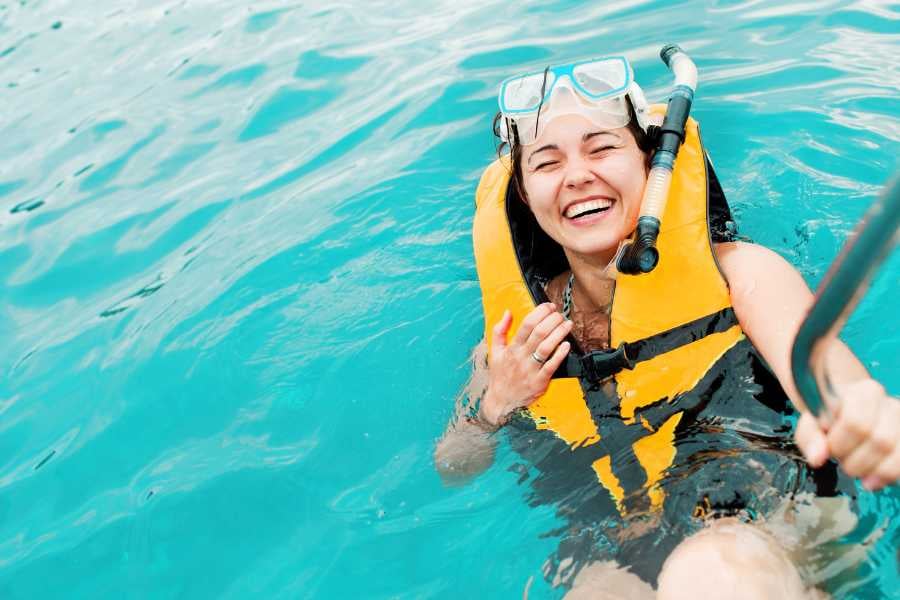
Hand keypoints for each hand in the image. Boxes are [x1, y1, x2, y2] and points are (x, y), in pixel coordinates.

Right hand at [480, 303, 572, 426]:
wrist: (501, 402)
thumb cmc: (500, 375)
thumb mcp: (496, 352)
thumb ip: (499, 330)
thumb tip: (508, 312)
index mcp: (512, 348)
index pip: (526, 324)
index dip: (540, 312)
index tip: (549, 306)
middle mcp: (521, 357)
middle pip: (539, 333)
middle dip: (552, 320)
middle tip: (560, 314)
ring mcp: (530, 369)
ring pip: (546, 347)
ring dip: (559, 333)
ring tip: (567, 324)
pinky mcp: (539, 382)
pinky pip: (551, 366)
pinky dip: (560, 354)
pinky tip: (567, 345)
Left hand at [795, 378, 899, 490]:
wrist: (845, 409)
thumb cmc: (830, 414)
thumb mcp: (811, 420)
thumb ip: (810, 437)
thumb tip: (817, 458)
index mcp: (864, 393)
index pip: (856, 423)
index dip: (839, 443)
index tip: (830, 447)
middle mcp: (890, 406)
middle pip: (881, 441)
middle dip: (855, 460)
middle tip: (841, 458)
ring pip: (896, 456)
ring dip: (870, 470)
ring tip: (855, 466)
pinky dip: (885, 476)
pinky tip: (871, 478)